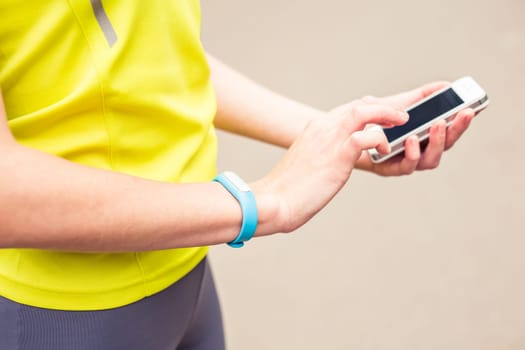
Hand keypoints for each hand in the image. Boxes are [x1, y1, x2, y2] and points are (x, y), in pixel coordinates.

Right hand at [253, 99, 408, 232]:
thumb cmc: (289, 188)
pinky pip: (365, 136)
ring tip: (402, 123)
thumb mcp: (307, 163)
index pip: (348, 108)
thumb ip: (322, 154)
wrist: (275, 201)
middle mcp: (323, 127)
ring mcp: (330, 139)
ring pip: (364, 111)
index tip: (383, 115)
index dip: (370, 108)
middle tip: (400, 117)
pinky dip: (379, 139)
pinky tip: (383, 150)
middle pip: (359, 104)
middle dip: (384, 108)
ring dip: (387, 114)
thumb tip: (330, 162)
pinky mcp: (337, 156)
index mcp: (315, 128)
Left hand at [354, 82, 475, 175]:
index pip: (450, 131)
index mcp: (424, 136)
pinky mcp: (388, 169)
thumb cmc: (371, 120)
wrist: (343, 132)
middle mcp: (418, 151)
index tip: (473, 108)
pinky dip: (412, 154)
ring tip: (437, 125)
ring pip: (430, 160)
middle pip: (445, 146)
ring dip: (437, 142)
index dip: (463, 122)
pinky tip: (412, 139)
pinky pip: (405, 167)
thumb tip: (445, 86)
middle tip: (463, 114)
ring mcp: (404, 162)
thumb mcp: (396, 103)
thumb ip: (420, 96)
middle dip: (457, 130)